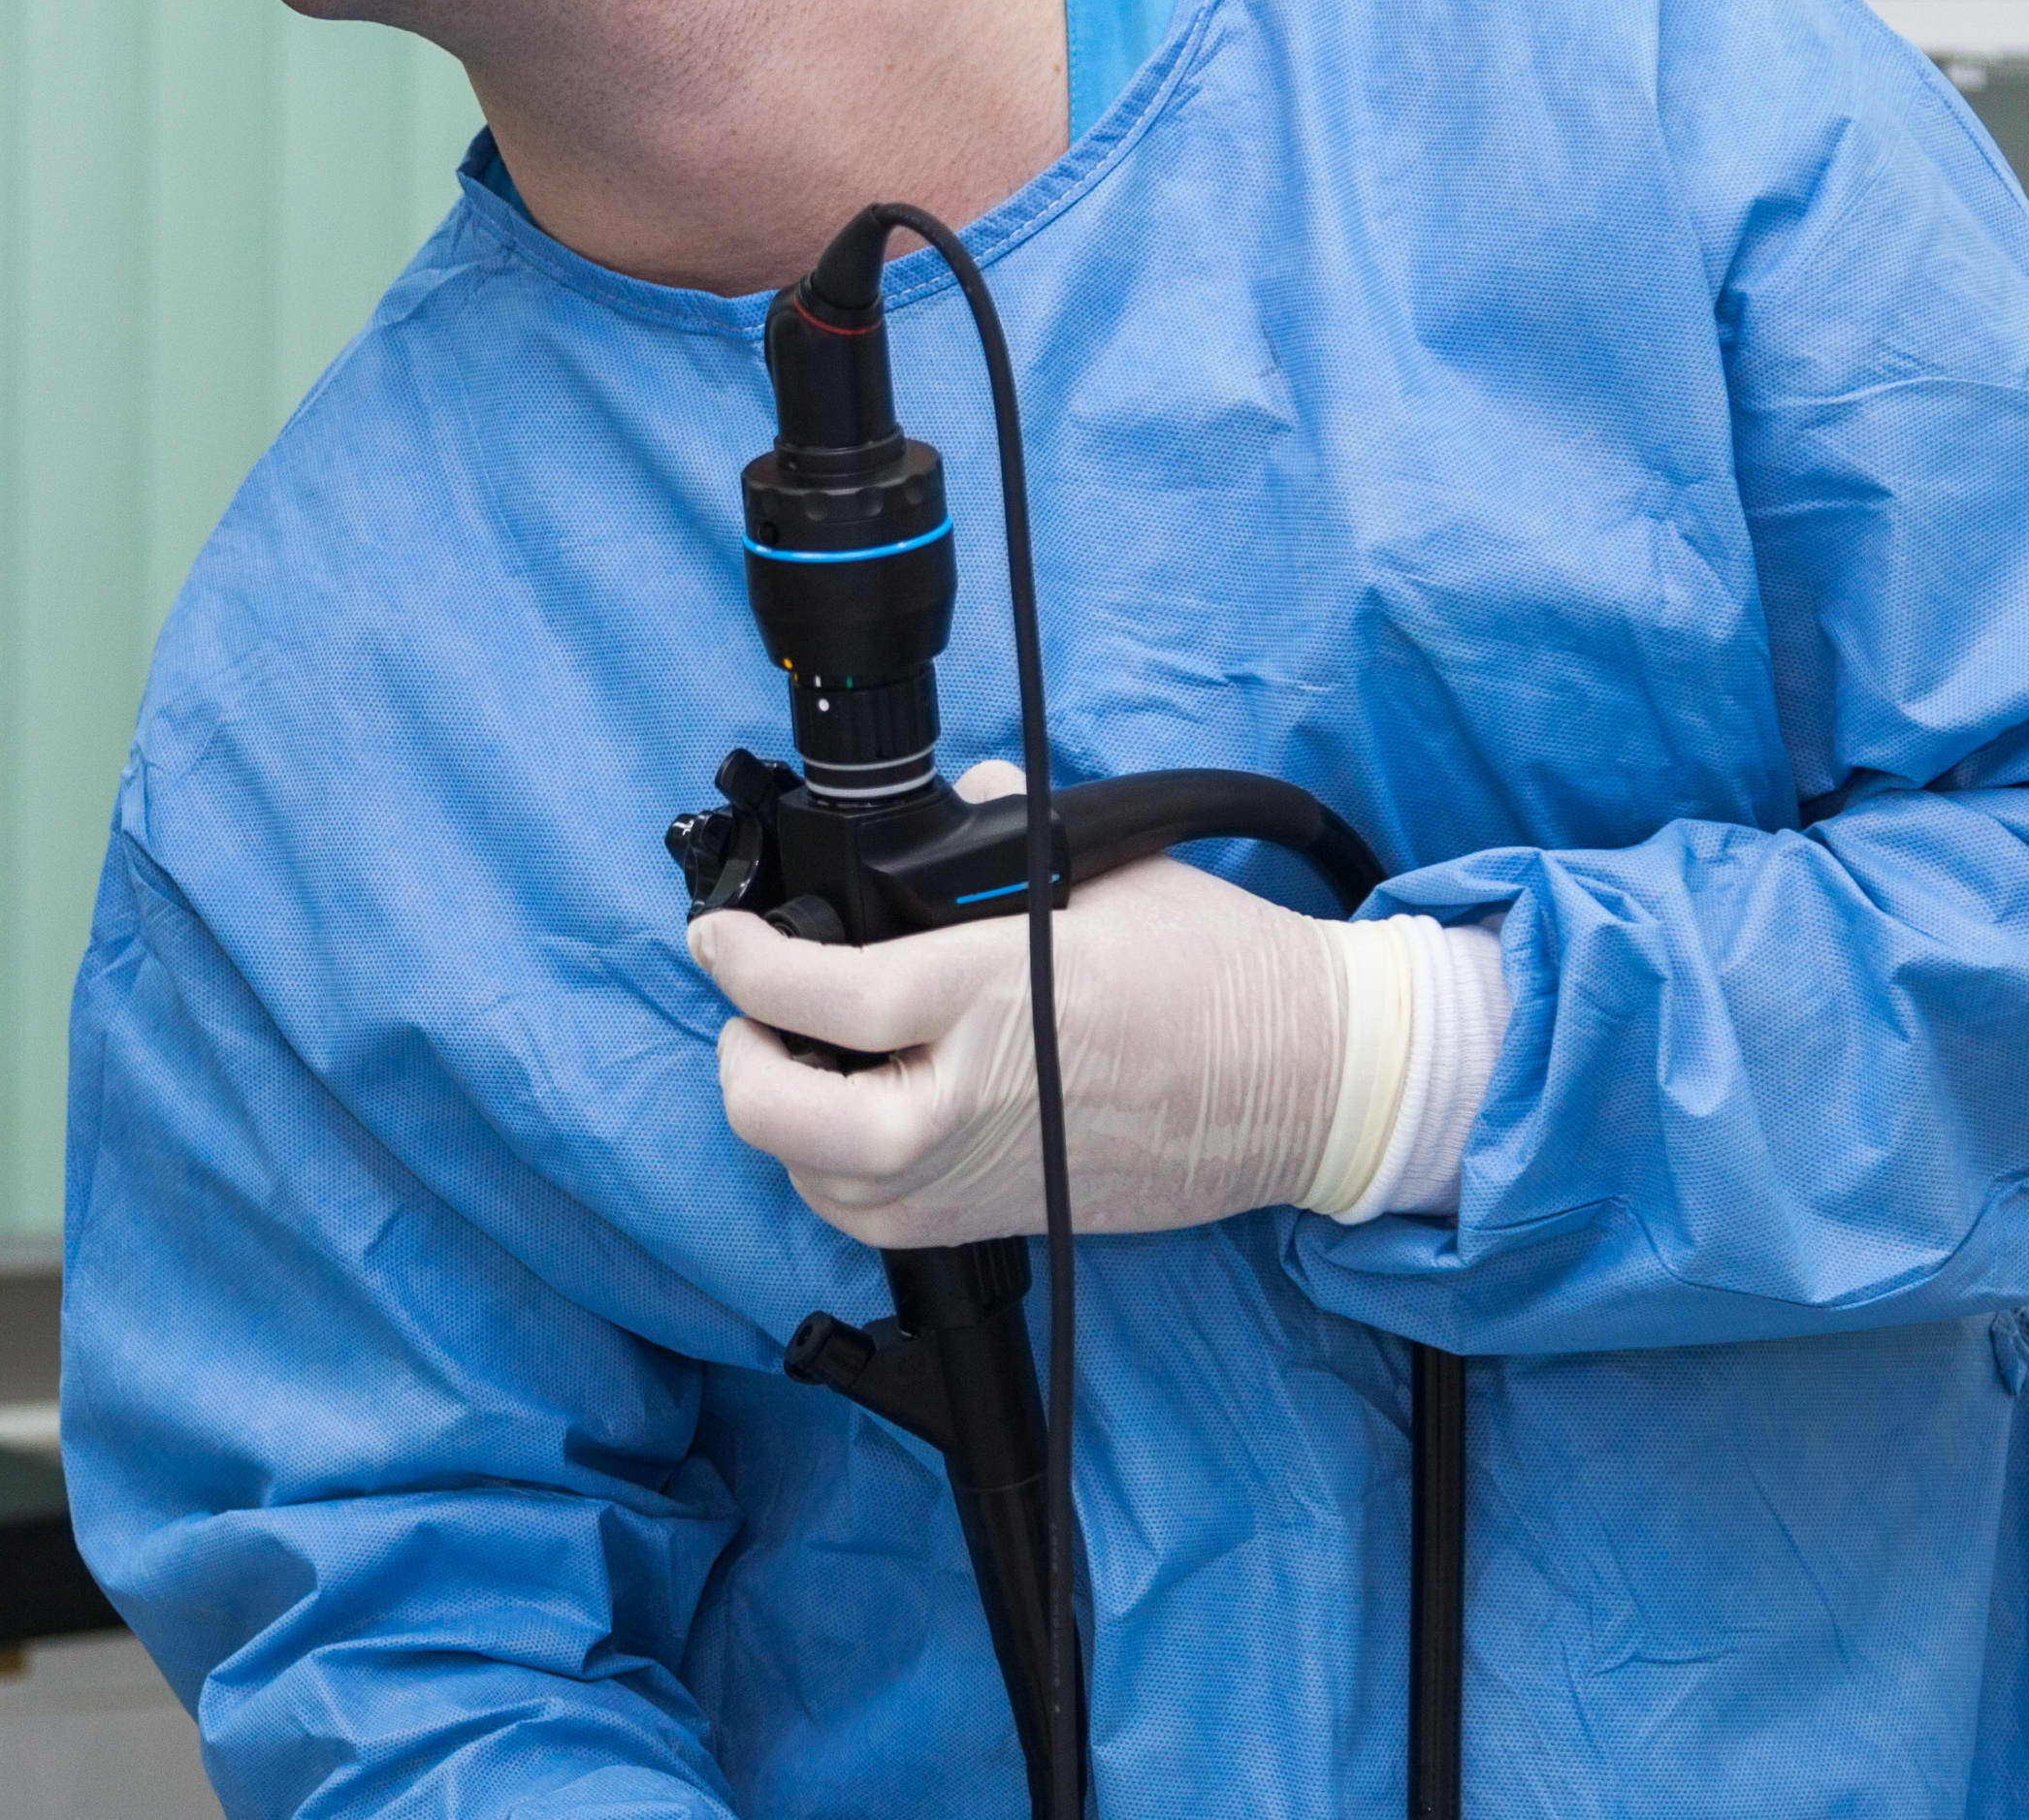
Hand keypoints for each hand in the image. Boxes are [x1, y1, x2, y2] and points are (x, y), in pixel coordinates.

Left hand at [688, 853, 1358, 1245]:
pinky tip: (857, 1114)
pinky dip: (839, 1174)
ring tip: (805, 1055)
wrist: (1309, 1084)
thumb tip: (946, 808)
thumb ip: (1000, 827)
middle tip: (754, 1012)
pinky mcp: (1003, 1219)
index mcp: (994, 995)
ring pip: (824, 1184)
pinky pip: (878, 1219)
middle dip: (746, 1063)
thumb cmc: (1221, 973)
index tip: (718, 938)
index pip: (828, 993)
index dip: (746, 964)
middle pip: (795, 1119)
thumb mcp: (1104, 867)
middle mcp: (976, 1099)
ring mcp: (987, 1174)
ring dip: (788, 1122)